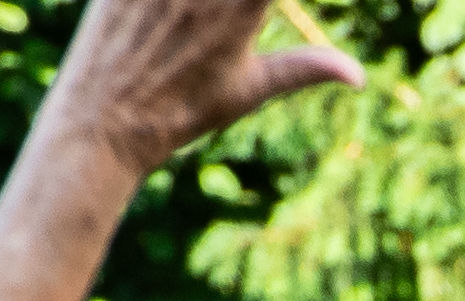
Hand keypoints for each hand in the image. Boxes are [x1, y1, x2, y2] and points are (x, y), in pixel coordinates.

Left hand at [37, 0, 360, 176]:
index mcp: (240, 15)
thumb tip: (360, 76)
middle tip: (236, 11)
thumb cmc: (181, 111)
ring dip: (193, 3)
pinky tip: (167, 9)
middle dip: (238, 3)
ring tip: (194, 16)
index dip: (265, 0)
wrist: (105, 124)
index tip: (258, 9)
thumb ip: (304, 69)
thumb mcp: (249, 90)